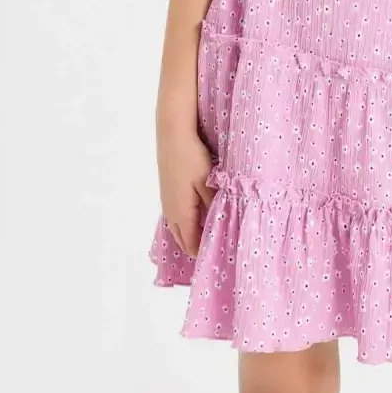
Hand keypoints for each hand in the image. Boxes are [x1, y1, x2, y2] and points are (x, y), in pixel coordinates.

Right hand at [156, 125, 216, 257]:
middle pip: (183, 241)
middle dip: (198, 247)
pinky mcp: (167, 192)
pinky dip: (187, 224)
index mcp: (182, 214)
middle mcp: (171, 213)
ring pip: (178, 229)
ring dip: (192, 235)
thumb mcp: (208, 182)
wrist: (172, 136)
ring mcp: (167, 203)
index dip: (204, 254)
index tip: (220, 256)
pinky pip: (176, 217)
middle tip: (217, 248)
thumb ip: (215, 204)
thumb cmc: (192, 158)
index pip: (192, 245)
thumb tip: (224, 225)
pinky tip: (200, 215)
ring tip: (211, 234)